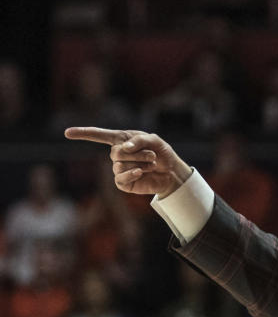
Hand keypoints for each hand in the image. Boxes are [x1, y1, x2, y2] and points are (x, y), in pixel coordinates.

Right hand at [64, 127, 191, 197]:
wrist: (172, 172)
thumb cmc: (162, 154)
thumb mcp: (155, 141)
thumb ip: (140, 140)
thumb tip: (125, 147)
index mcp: (121, 140)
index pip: (99, 135)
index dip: (83, 133)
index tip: (67, 133)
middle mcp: (117, 154)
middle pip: (116, 152)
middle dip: (137, 154)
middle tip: (152, 156)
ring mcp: (119, 169)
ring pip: (120, 165)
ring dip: (140, 163)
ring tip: (152, 164)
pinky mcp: (124, 183)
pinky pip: (120, 179)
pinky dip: (131, 174)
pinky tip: (141, 173)